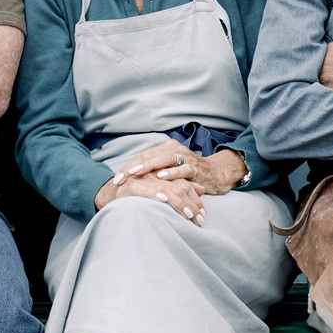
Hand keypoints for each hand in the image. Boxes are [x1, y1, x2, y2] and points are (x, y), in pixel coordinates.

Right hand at [95, 169, 206, 224]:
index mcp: (163, 174)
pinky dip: (155, 194)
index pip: (184, 185)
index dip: (195, 201)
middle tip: (199, 220)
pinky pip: (146, 189)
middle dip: (190, 204)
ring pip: (166, 188)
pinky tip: (163, 201)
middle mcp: (155, 174)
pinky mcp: (132, 185)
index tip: (202, 216)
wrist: (110, 195)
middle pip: (179, 186)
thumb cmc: (138, 197)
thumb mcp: (161, 192)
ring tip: (187, 215)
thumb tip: (201, 190)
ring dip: (178, 202)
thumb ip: (180, 188)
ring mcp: (143, 179)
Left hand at [116, 141, 247, 195]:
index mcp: (165, 149)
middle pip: (149, 156)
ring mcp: (185, 157)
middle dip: (133, 168)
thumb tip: (130, 183)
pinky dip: (172, 172)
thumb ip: (153, 175)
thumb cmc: (187, 176)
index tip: (116, 180)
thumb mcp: (169, 173)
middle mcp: (174, 150)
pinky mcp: (195, 167)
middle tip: (120, 178)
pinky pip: (183, 169)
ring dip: (149, 166)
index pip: (142, 156)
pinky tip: (161, 176)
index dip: (128, 167)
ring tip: (135, 173)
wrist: (216, 174)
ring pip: (164, 160)